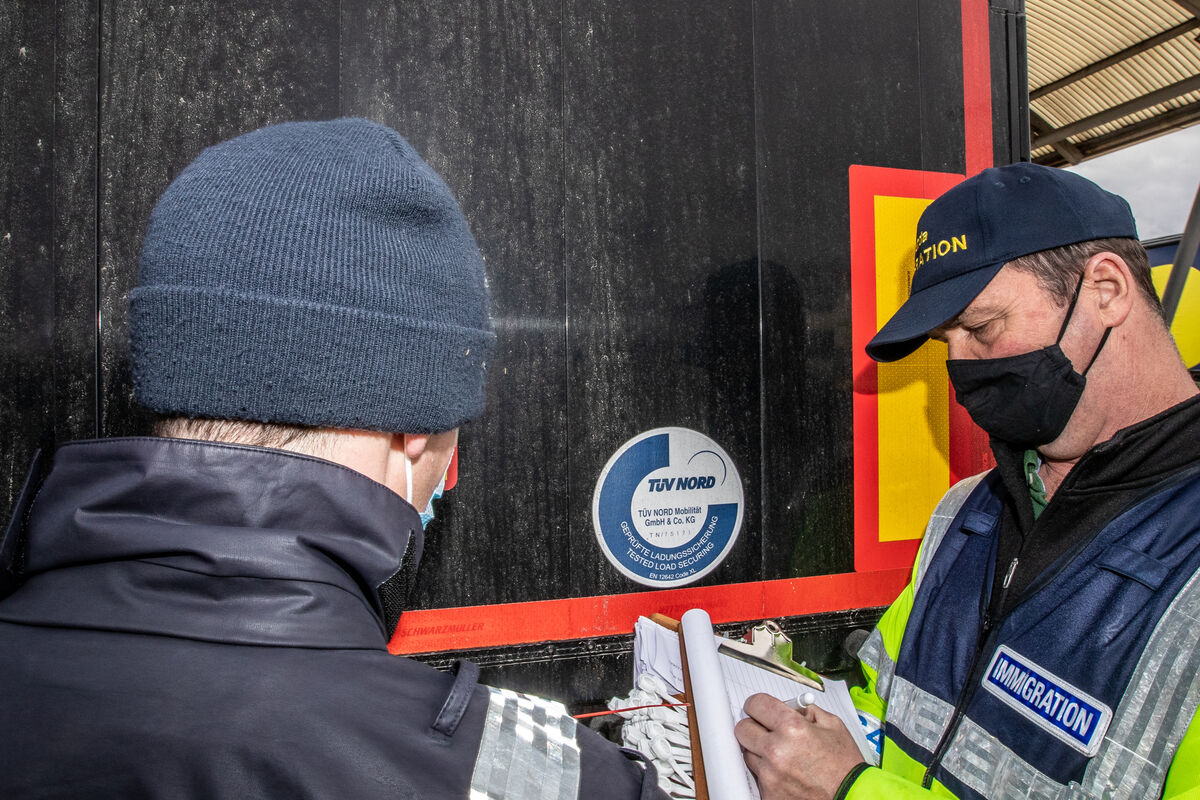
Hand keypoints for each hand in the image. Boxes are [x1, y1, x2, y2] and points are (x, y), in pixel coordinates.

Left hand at [734, 693, 865, 799]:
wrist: (851, 797)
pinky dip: (768, 771)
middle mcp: (777, 751)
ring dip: (760, 750)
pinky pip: (758, 775)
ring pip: (748, 753)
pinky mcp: (769, 793)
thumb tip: (787, 706)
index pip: (755, 704)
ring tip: (784, 754)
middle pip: (743, 728)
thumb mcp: (833, 725)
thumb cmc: (845, 766)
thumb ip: (805, 710)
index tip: (761, 708)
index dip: (759, 704)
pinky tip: (787, 771)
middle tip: (769, 729)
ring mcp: (770, 775)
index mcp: (792, 728)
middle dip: (755, 726)